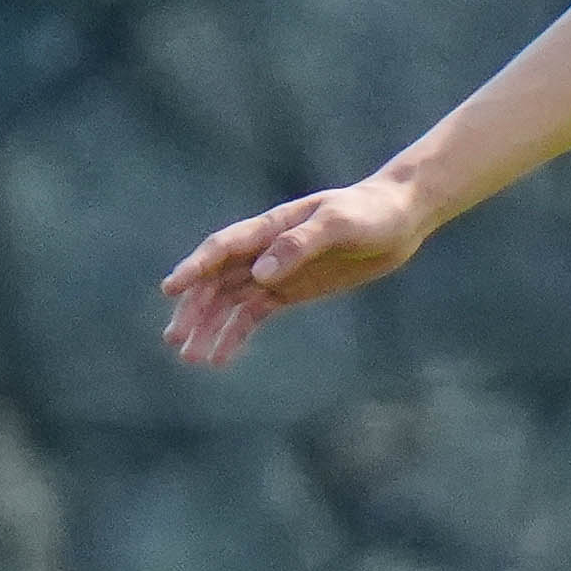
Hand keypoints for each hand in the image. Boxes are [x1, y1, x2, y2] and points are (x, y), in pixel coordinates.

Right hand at [159, 178, 429, 366]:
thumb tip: (260, 274)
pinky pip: (253, 314)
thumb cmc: (369, 213)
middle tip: (174, 340)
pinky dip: (234, 335)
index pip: (223, 248)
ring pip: (229, 302)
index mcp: (270, 227)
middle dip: (194, 309)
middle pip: (217, 281)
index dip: (196, 267)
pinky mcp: (288, 291)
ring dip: (207, 328)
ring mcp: (274, 271)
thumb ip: (299, 244)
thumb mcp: (339, 223)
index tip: (172, 289)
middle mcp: (263, 250)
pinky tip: (219, 358)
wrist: (398, 220)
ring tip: (189, 357)